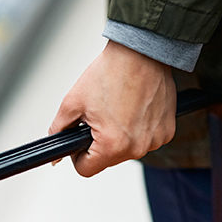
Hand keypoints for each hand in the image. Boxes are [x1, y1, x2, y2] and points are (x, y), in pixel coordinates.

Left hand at [49, 40, 176, 176]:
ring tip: (118, 108)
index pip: (86, 169)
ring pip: (127, 150)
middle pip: (107, 160)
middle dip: (99, 142)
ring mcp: (154, 140)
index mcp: (112, 145)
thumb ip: (59, 131)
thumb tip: (55, 155)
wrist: (141, 51)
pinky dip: (138, 128)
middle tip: (100, 115)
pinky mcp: (167, 131)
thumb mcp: (72, 102)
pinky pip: (146, 139)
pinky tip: (135, 107)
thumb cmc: (110, 72)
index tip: (80, 138)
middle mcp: (136, 148)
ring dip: (119, 136)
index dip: (77, 155)